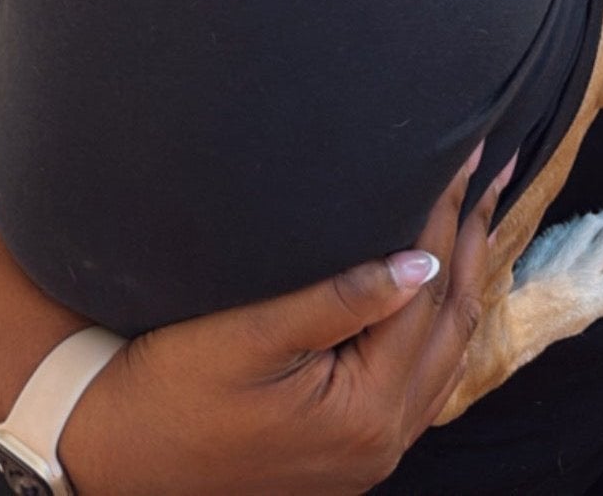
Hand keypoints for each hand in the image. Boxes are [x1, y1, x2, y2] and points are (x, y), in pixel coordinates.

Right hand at [59, 148, 503, 495]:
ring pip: (447, 350)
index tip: (465, 150)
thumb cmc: (166, 387)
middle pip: (452, 322)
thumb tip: (422, 263)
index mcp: (365, 412)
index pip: (427, 293)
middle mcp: (383, 440)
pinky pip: (425, 376)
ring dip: (467, 275)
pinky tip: (446, 281)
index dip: (446, 215)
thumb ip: (338, 300)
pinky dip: (442, 321)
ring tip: (483, 207)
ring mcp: (371, 450)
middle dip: (474, 237)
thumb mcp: (245, 338)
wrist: (108, 453)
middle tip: (495, 164)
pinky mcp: (353, 446)